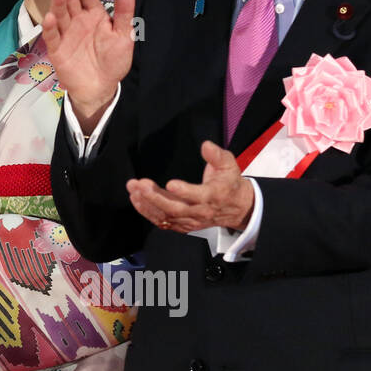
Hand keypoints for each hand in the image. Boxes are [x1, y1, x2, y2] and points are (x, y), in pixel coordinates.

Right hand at [41, 0, 135, 132]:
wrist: (101, 87)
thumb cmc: (113, 61)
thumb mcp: (124, 35)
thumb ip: (124, 11)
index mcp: (93, 16)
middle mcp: (77, 22)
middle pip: (71, 1)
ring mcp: (66, 35)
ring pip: (60, 15)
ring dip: (58, 3)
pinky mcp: (57, 50)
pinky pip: (52, 37)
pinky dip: (50, 28)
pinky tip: (50, 18)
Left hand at [126, 141, 254, 232]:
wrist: (237, 207)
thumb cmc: (229, 183)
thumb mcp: (229, 165)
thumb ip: (217, 155)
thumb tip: (206, 145)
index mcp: (214, 195)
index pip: (199, 196)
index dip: (185, 191)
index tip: (170, 184)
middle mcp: (201, 211)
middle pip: (176, 208)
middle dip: (155, 197)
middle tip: (140, 185)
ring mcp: (191, 220)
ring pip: (167, 216)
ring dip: (147, 204)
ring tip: (133, 190)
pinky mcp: (183, 225)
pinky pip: (163, 222)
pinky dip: (148, 212)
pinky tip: (137, 200)